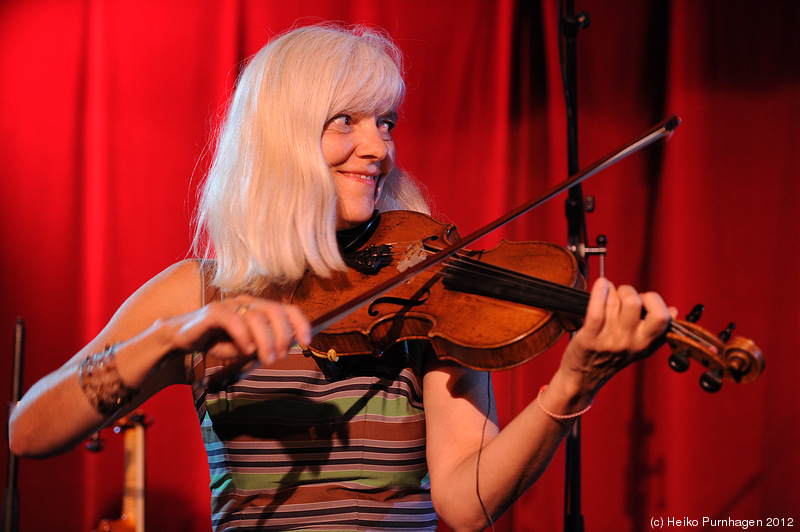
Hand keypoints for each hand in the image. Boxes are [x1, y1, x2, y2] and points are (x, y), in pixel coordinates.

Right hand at [162, 294, 311, 366]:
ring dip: (266, 341)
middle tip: (281, 356)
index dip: (300, 324)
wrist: (182, 338)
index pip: (287, 309)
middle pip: (275, 311)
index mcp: (259, 309)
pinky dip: (244, 335)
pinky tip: (246, 349)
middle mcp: (248, 303)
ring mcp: (231, 305)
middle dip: (283, 335)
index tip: (307, 342)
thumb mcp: (245, 347)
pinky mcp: (214, 311)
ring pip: (256, 317)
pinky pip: (234, 320)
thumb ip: (263, 346)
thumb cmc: (217, 341)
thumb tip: (282, 349)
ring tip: (266, 359)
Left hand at [560, 278, 674, 396]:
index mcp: (646, 342)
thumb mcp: (640, 346)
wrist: (585, 377)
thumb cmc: (613, 356)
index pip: (661, 316)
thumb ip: (657, 330)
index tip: (643, 299)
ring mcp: (609, 340)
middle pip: (633, 302)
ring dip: (610, 291)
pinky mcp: (589, 338)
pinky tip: (601, 284)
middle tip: (621, 295)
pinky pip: (596, 310)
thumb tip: (673, 311)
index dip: (653, 300)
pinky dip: (599, 292)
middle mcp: (629, 341)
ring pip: (613, 301)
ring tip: (607, 295)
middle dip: (627, 290)